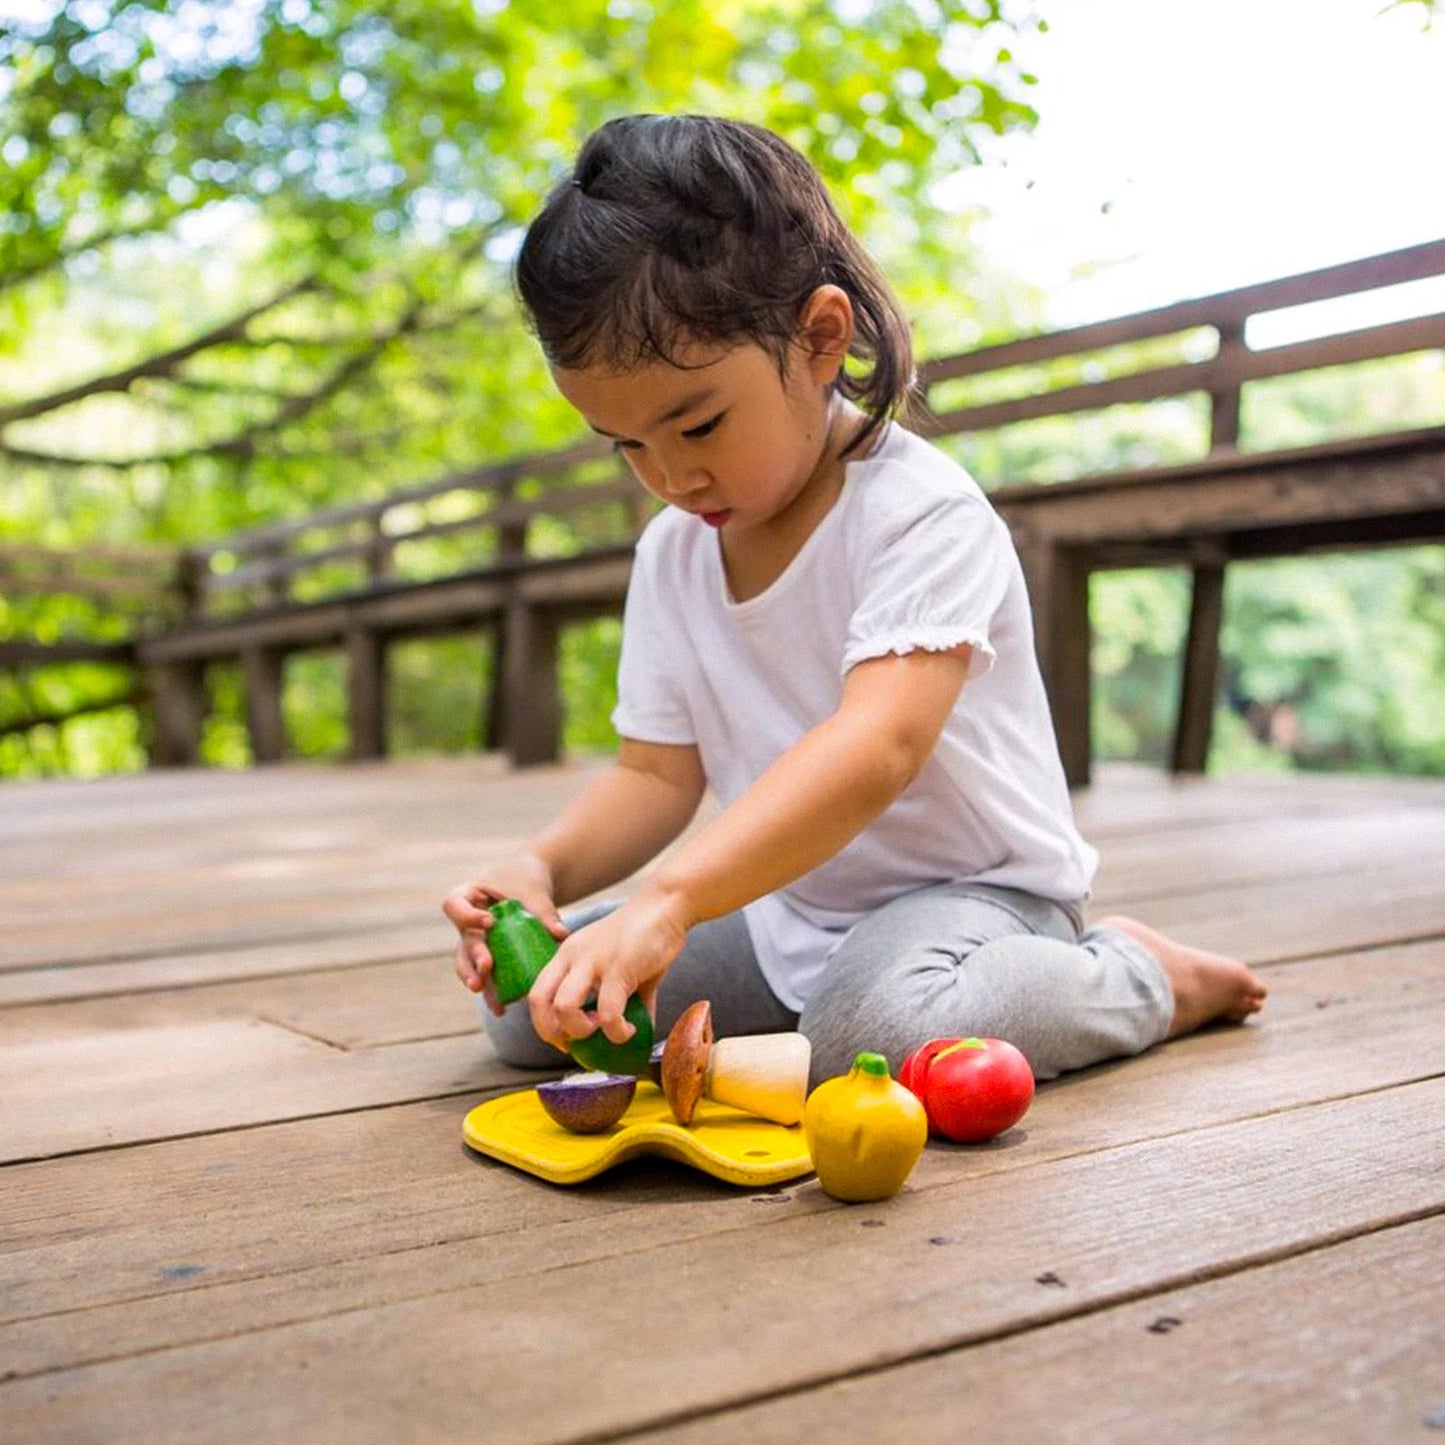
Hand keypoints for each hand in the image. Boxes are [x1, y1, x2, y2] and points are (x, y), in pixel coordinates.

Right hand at [441, 853, 567, 1013]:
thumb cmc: (527, 881)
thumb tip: (561, 934)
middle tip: (486, 967)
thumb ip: (544, 912)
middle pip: (462, 942)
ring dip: (477, 981)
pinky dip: (493, 991)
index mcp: (468, 896)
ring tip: (489, 999)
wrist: (529, 883)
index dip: (467, 916)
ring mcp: (474, 942)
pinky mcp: (488, 957)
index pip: (454, 906)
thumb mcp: (534, 892)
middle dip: (474, 958)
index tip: (489, 922)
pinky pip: (486, 975)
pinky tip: (502, 1008)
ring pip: (468, 965)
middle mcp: (465, 923)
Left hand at [528, 886, 690, 1052]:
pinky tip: (629, 1030)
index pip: (536, 993)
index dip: (544, 1024)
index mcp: (567, 955)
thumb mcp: (622, 967)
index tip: (565, 1039)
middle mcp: (573, 956)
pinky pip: (608, 1013)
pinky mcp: (618, 968)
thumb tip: (637, 1034)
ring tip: (603, 1031)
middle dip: (551, 1032)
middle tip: (575, 1044)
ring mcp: (593, 961)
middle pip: (538, 1001)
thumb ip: (624, 1000)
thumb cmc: (645, 936)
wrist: (666, 906)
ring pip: (564, 1008)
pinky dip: (616, 1032)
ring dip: (580, 1031)